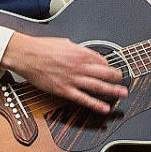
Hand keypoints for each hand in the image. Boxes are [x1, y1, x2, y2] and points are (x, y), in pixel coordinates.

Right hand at [1, 32, 126, 113]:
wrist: (26, 55)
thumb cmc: (42, 48)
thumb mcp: (65, 43)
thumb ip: (78, 50)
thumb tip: (86, 54)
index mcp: (80, 53)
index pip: (101, 60)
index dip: (108, 65)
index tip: (111, 68)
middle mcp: (79, 66)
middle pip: (105, 73)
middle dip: (117, 77)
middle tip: (124, 80)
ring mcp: (72, 79)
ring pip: (98, 86)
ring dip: (113, 90)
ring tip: (123, 94)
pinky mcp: (64, 90)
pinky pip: (83, 99)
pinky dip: (96, 104)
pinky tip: (105, 108)